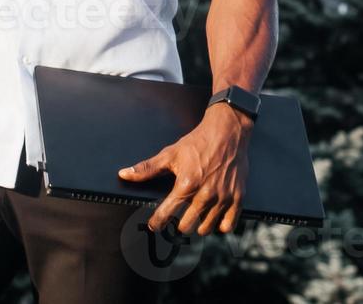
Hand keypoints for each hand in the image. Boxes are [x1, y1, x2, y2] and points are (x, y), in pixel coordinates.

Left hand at [117, 103, 253, 234]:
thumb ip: (147, 168)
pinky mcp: (238, 198)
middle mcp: (205, 195)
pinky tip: (214, 217)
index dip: (157, 222)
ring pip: (206, 228)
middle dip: (179, 224)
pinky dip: (220, 225)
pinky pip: (228, 225)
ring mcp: (223, 198)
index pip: (166, 214)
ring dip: (198, 225)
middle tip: (178, 216)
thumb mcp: (170, 154)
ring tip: (195, 216)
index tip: (154, 225)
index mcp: (186, 184)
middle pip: (186, 226)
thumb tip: (124, 175)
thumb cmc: (198, 143)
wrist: (227, 133)